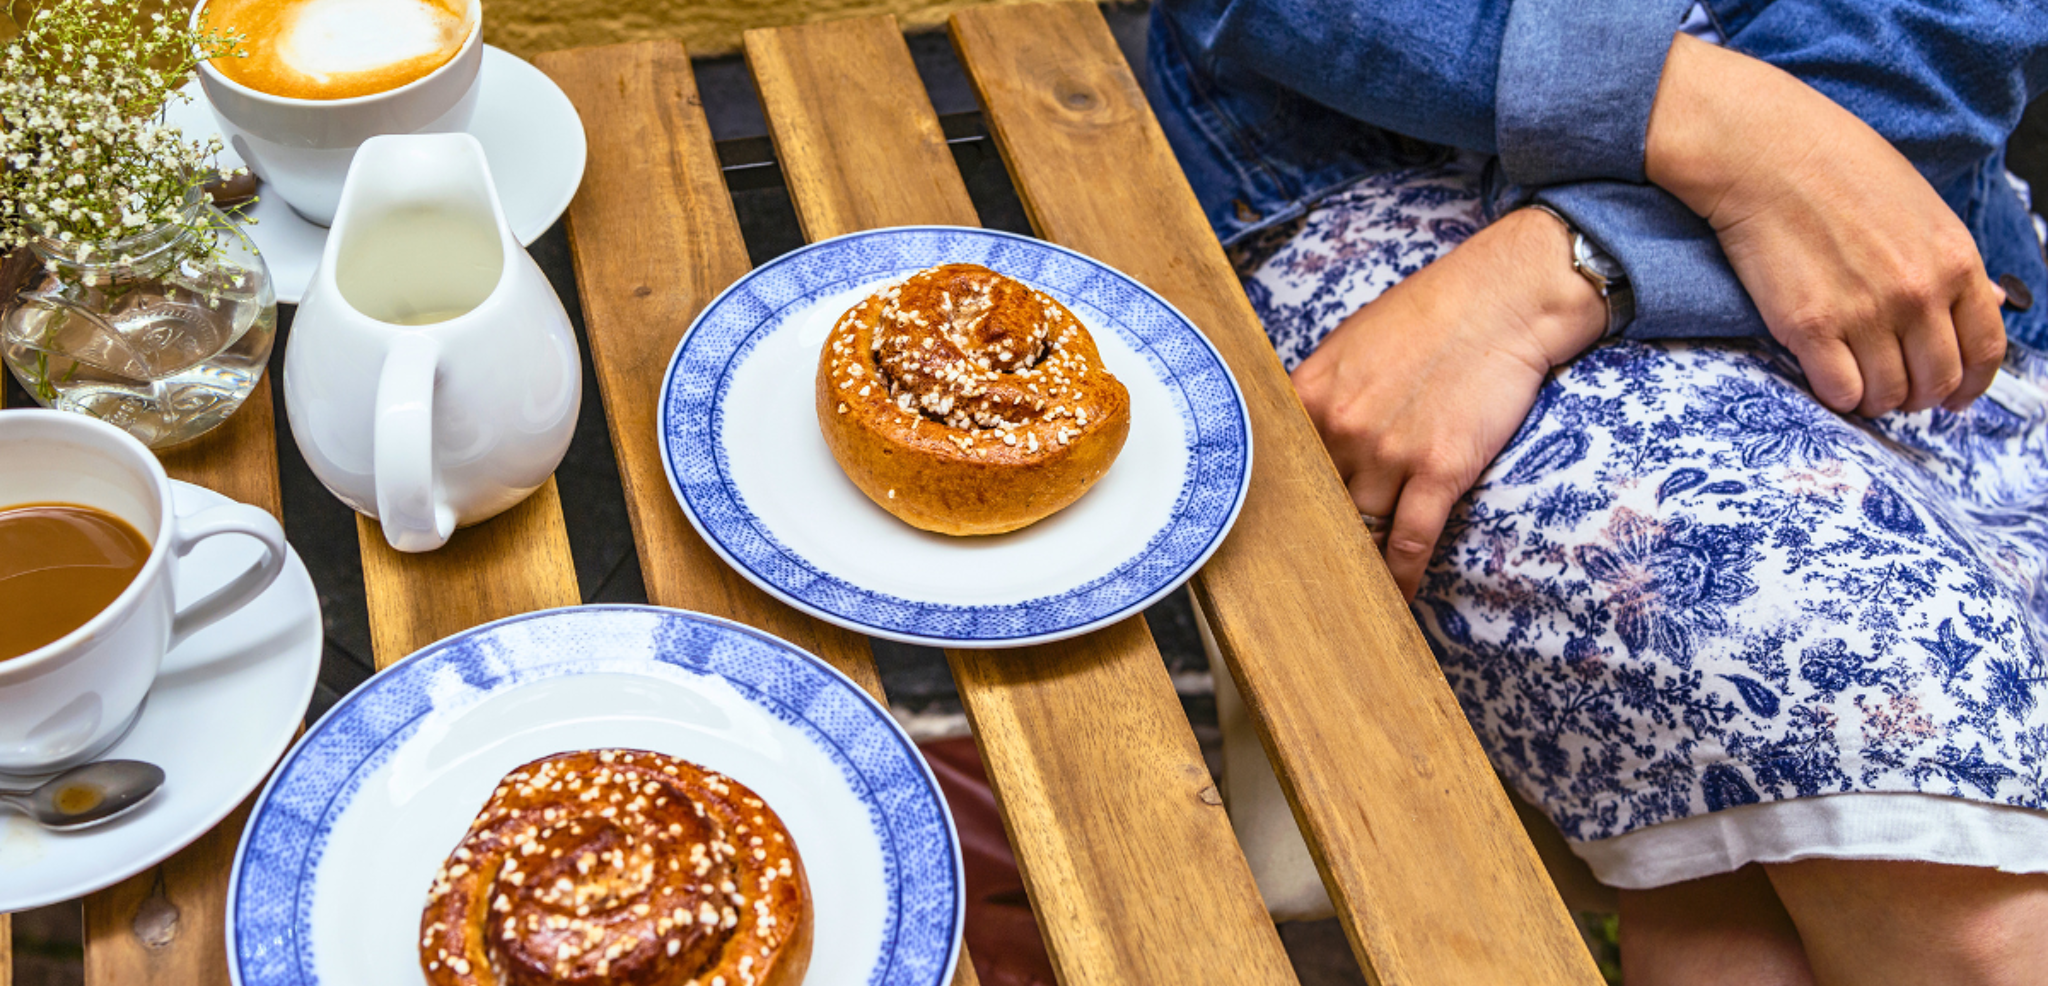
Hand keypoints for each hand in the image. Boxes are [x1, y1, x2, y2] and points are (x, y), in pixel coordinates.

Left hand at [1292, 208, 1604, 597]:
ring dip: (1353, 562)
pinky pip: (1408, 542)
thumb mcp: (1353, 344)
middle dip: (1308, 540)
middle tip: (1296, 582)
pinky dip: (1400, 579)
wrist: (1504, 298)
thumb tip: (1300, 439)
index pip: (1275, 468)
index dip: (1270, 507)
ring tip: (1344, 595)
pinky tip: (1394, 601)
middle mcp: (1341, 426)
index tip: (1262, 539)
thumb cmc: (1432, 314)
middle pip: (1312, 504)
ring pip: (1357, 529)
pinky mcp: (1440, 470)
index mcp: (1311, 394)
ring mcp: (1390, 452)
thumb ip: (1321, 395)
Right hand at [1645, 34, 2005, 416]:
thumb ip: (1952, 262)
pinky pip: (1839, 391)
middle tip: (1895, 389)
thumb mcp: (1923, 206)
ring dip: (1874, 398)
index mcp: (1954, 260)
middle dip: (1918, 396)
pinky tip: (1827, 374)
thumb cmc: (1839, 167)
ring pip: (1886, 394)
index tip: (1954, 397)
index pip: (1983, 349)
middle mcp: (1918, 293)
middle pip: (1936, 381)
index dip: (1971, 384)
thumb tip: (1988, 300)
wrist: (1767, 153)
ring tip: (1857, 382)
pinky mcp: (1810, 326)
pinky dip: (1837, 394)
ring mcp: (1864, 313)